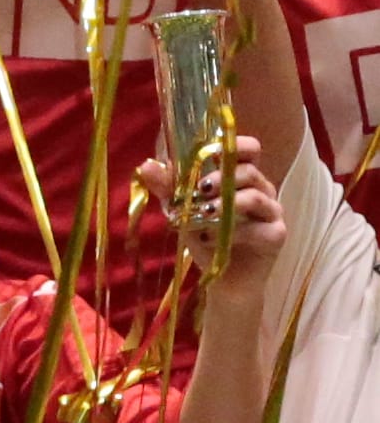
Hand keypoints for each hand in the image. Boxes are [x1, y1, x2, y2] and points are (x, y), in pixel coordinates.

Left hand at [137, 135, 285, 276]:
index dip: (235, 145)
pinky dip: (232, 232)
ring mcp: (272, 213)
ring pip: (254, 197)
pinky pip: (259, 228)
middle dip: (220, 178)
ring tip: (201, 214)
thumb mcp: (181, 209)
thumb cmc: (205, 235)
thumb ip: (167, 187)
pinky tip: (209, 238)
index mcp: (242, 177)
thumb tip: (147, 165)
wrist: (221, 277)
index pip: (250, 150)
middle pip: (249, 171)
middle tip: (199, 190)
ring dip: (225, 204)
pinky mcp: (276, 236)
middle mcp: (262, 190)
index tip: (212, 151)